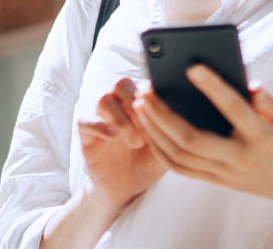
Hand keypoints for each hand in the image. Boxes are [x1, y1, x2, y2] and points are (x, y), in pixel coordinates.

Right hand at [77, 77, 168, 209]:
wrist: (124, 189)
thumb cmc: (147, 163)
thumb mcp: (166, 145)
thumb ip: (173, 126)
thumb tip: (187, 111)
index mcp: (136, 101)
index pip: (142, 83)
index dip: (153, 96)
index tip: (165, 115)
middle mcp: (116, 103)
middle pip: (121, 83)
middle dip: (137, 105)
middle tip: (149, 129)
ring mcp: (98, 116)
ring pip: (103, 98)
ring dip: (122, 119)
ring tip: (135, 142)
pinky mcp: (84, 132)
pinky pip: (86, 120)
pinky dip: (102, 127)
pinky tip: (115, 139)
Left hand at [133, 64, 272, 227]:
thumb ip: (271, 102)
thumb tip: (251, 85)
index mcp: (262, 137)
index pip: (234, 109)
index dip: (213, 87)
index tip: (192, 66)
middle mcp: (239, 158)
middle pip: (192, 139)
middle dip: (163, 115)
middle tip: (146, 90)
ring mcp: (225, 173)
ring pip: (180, 156)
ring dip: (155, 130)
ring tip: (140, 106)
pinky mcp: (216, 181)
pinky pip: (180, 169)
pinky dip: (160, 150)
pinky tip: (148, 130)